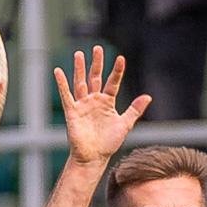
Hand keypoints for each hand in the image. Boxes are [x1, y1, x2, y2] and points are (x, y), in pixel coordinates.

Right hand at [55, 47, 150, 164]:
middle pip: (95, 77)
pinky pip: (67, 95)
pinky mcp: (73, 112)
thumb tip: (148, 96)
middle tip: (97, 48)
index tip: (121, 59)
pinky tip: (58, 71)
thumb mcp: (125, 124)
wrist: (94, 158)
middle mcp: (94, 101)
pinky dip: (62, 83)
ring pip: (81, 83)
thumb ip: (135, 109)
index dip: (117, 71)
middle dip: (96, 63)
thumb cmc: (108, 143)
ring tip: (79, 54)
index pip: (113, 82)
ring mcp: (83, 105)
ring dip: (80, 69)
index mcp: (107, 102)